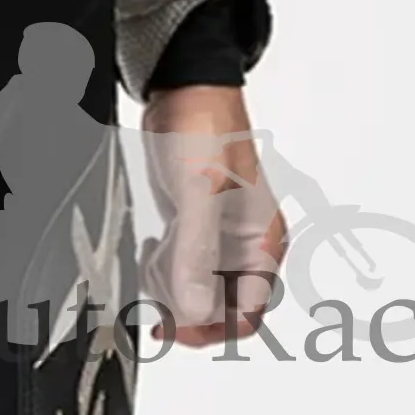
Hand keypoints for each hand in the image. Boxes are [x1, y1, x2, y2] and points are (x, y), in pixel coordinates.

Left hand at [137, 85, 286, 349]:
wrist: (184, 87)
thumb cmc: (206, 126)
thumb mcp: (200, 190)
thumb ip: (197, 252)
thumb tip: (194, 310)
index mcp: (262, 241)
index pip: (246, 312)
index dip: (212, 328)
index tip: (176, 326)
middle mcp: (245, 244)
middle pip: (219, 307)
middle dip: (186, 304)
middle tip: (157, 287)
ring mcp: (219, 236)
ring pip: (197, 290)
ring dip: (171, 285)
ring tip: (154, 256)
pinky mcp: (195, 225)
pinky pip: (182, 267)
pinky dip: (163, 268)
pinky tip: (153, 247)